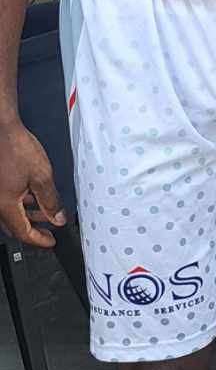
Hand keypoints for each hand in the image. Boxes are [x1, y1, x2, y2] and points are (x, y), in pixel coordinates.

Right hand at [0, 120, 65, 247]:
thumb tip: (57, 218)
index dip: (38, 240)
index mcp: (5, 205)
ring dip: (28, 215)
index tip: (50, 242)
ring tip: (46, 213)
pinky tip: (33, 196)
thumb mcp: (41, 176)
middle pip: (14, 226)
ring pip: (11, 213)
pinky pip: (7, 201)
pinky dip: (21, 203)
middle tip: (48, 232)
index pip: (22, 232)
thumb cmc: (15, 147)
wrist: (1, 128)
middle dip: (33, 230)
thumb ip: (50, 200)